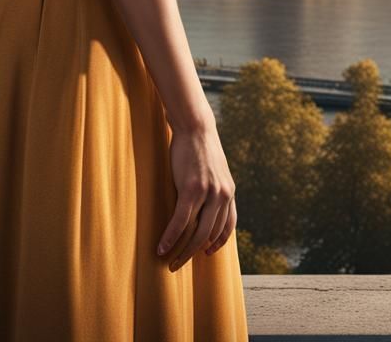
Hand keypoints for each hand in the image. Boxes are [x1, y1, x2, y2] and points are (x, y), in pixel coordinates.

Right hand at [157, 123, 236, 270]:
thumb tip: (206, 205)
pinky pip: (180, 222)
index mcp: (229, 191)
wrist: (195, 127)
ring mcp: (208, 193)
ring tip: (170, 261)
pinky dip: (170, 237)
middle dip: (195, 253)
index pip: (228, 226)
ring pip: (197, 233)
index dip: (218, 242)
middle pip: (210, 235)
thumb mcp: (215, 170)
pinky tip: (161, 247)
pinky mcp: (191, 190)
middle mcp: (222, 195)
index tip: (208, 252)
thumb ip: (214, 188)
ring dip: (182, 252)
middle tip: (180, 263)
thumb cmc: (201, 148)